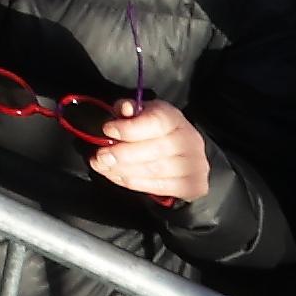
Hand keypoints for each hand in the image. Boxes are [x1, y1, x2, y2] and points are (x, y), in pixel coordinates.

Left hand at [82, 95, 211, 209]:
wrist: (185, 154)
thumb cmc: (154, 131)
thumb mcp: (140, 114)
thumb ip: (128, 109)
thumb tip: (125, 109)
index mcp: (174, 118)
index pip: (155, 122)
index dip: (130, 128)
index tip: (107, 130)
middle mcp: (189, 140)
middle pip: (155, 150)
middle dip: (122, 155)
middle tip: (100, 157)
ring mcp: (195, 164)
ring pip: (155, 171)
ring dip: (124, 171)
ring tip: (103, 167)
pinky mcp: (194, 185)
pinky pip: (159, 187)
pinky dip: (134, 183)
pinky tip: (118, 177)